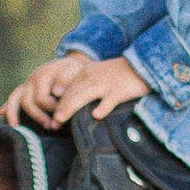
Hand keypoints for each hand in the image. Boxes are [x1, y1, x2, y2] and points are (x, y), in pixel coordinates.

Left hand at [2, 52, 151, 127]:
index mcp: (84, 73)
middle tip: (51, 122)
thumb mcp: (94, 77)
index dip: (56, 103)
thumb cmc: (115, 76)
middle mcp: (91, 77)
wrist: (140, 67)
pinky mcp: (119, 91)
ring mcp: (105, 84)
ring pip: (85, 95)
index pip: (66, 89)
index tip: (50, 117)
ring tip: (60, 120)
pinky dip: (103, 107)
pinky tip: (96, 115)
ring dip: (71, 107)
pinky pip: (109, 100)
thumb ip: (80, 88)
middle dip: (59, 108)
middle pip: (71, 93)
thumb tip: (64, 104)